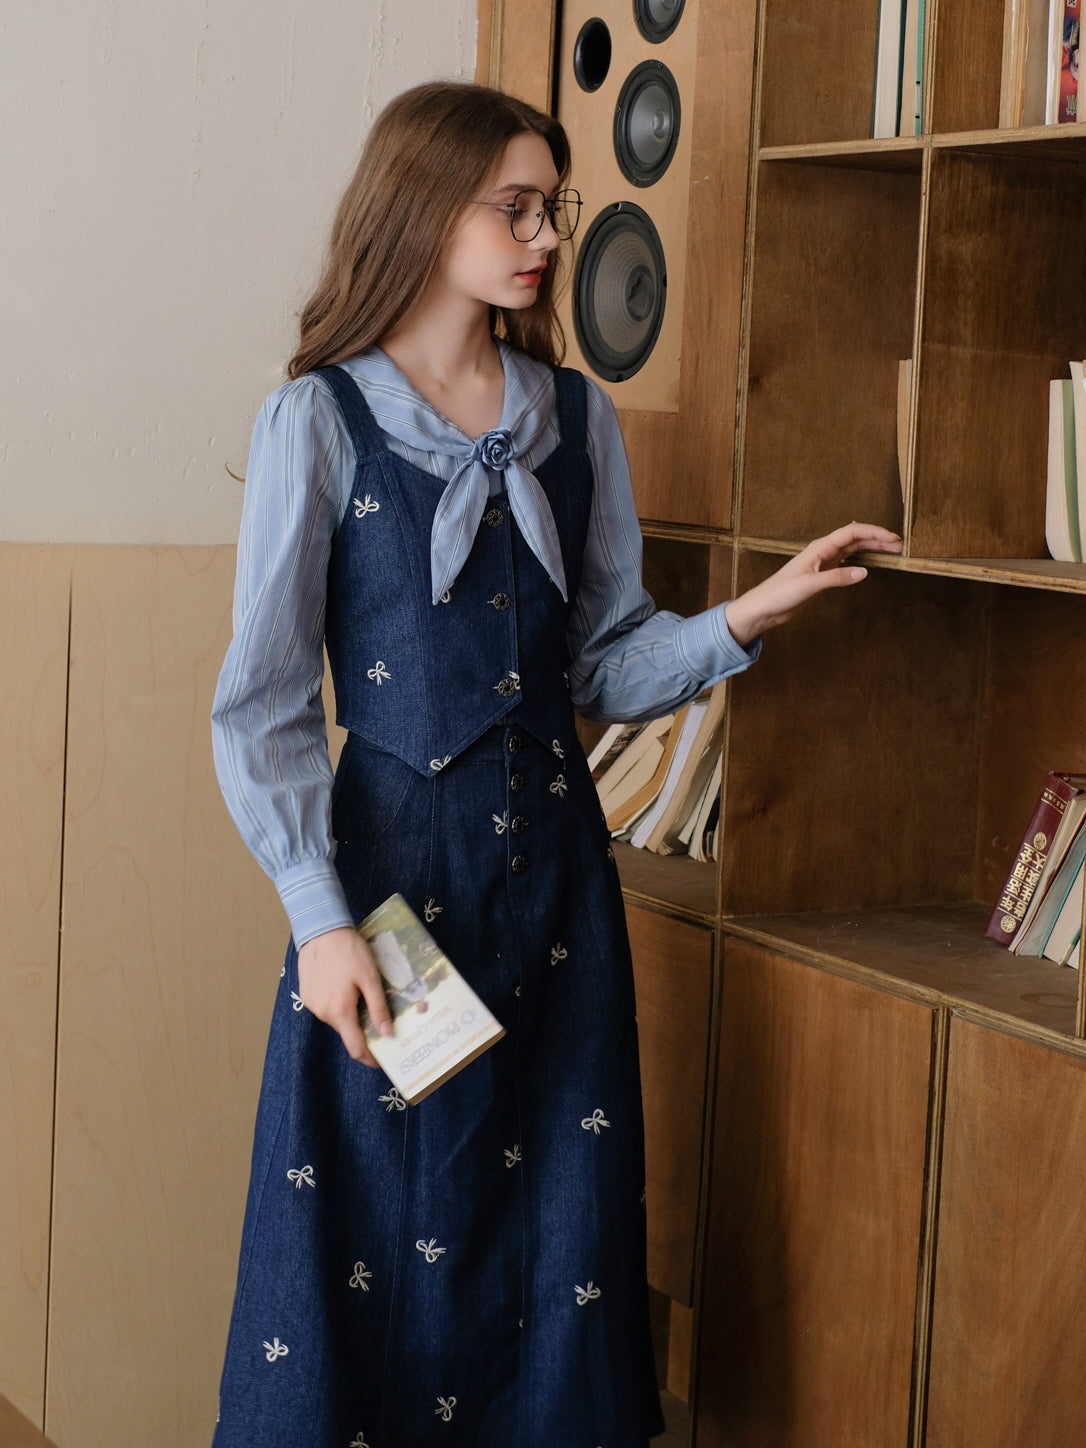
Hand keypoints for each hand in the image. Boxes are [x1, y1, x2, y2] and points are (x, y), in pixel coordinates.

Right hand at [297, 926, 392, 1065]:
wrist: (321, 929)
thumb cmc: (349, 952)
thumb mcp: (370, 978)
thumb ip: (378, 1008)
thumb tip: (387, 1034)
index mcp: (340, 1012)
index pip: (355, 1048)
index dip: (369, 1058)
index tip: (382, 1060)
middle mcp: (322, 1013)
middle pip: (347, 1032)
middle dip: (363, 1030)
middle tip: (380, 1018)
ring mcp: (311, 1004)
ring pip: (336, 1018)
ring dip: (350, 1014)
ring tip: (362, 996)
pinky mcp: (305, 994)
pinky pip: (326, 1007)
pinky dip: (338, 1004)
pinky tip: (345, 986)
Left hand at [724, 521, 901, 646]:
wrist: (764, 608)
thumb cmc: (780, 593)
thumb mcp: (809, 585)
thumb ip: (837, 578)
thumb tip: (864, 572)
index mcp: (819, 548)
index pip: (852, 533)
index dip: (874, 533)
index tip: (893, 539)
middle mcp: (823, 551)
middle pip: (855, 539)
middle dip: (878, 539)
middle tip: (899, 545)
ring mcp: (824, 563)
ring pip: (853, 550)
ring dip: (872, 549)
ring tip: (892, 551)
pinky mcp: (823, 576)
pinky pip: (847, 563)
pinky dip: (861, 561)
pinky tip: (871, 563)